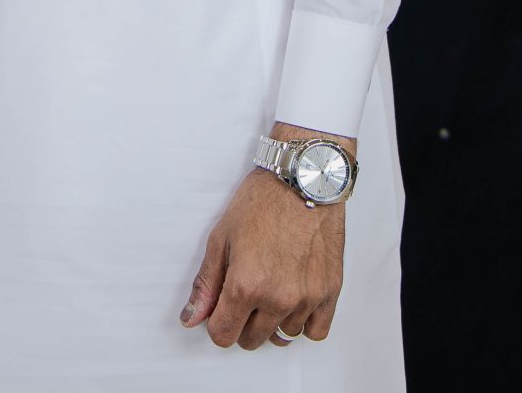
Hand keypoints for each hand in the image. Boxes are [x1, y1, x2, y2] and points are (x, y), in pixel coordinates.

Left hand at [179, 126, 351, 349]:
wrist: (302, 180)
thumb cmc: (261, 202)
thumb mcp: (221, 238)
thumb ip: (206, 284)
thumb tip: (191, 318)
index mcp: (245, 285)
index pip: (224, 336)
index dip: (217, 322)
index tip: (221, 307)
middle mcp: (278, 298)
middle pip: (252, 340)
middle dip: (242, 322)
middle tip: (245, 293)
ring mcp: (307, 298)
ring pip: (283, 336)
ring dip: (273, 321)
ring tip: (271, 287)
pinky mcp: (330, 292)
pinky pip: (315, 332)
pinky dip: (303, 323)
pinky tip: (294, 301)